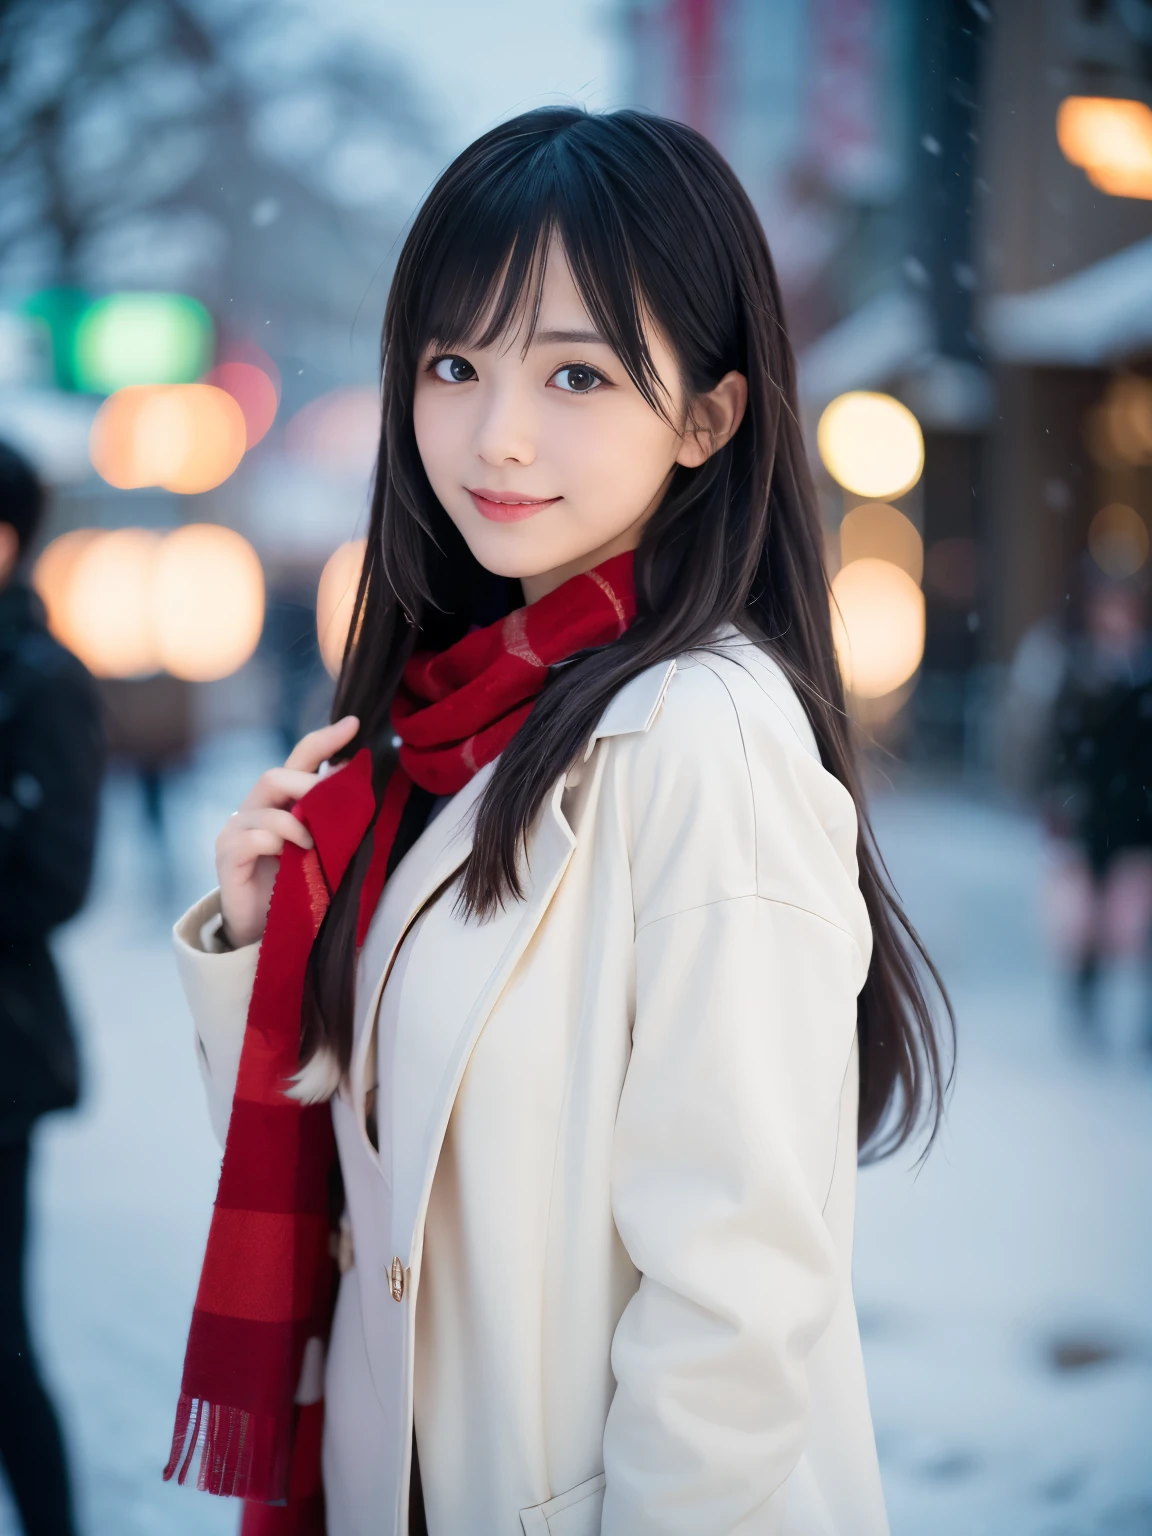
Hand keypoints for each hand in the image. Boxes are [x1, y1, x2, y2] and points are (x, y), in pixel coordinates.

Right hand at [215, 716, 359, 947]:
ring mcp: (236, 831)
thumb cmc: (296, 883)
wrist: (263, 929)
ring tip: (314, 844)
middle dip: (309, 784)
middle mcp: (254, 808)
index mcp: (279, 800)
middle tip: (334, 799)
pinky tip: (289, 854)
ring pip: (265, 808)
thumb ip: (331, 815)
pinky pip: (251, 838)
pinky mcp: (227, 857)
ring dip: (296, 822)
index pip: (299, 758)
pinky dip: (275, 841)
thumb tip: (356, 777)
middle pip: (275, 775)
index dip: (324, 740)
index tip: (354, 724)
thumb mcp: (321, 845)